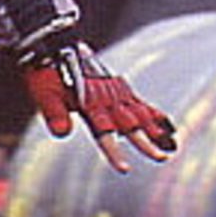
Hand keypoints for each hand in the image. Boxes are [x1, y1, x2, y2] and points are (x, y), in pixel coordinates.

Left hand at [19, 36, 177, 171]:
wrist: (54, 48)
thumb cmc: (47, 73)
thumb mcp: (44, 94)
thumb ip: (54, 113)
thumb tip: (62, 133)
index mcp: (90, 103)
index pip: (104, 133)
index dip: (114, 151)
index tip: (125, 168)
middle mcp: (107, 98)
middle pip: (130, 125)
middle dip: (145, 143)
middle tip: (161, 158)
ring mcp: (116, 91)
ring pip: (140, 114)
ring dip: (155, 131)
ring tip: (171, 147)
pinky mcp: (119, 86)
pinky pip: (140, 102)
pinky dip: (154, 114)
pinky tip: (167, 126)